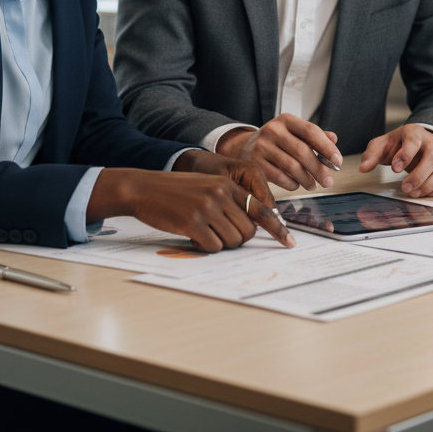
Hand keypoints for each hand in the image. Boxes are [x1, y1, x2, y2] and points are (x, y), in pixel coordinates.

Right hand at [174, 150, 293, 247]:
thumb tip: (250, 226)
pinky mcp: (193, 223)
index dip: (277, 228)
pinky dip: (206, 247)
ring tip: (204, 233)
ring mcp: (208, 208)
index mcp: (227, 184)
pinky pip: (214, 247)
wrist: (143, 188)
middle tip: (220, 234)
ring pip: (234, 241)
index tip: (289, 242)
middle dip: (238, 238)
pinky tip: (193, 236)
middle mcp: (221, 194)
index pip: (261, 208)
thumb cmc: (174, 191)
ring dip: (221, 243)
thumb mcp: (206, 186)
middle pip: (248, 230)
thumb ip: (229, 200)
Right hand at [215, 114, 341, 191]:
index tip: (338, 161)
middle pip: (302, 151)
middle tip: (328, 181)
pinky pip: (280, 177)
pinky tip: (296, 184)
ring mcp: (262, 146)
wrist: (244, 147)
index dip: (327, 147)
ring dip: (307, 179)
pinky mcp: (255, 163)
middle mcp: (273, 130)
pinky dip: (292, 184)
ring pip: (292, 166)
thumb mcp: (293, 132)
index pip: (311, 131)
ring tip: (313, 185)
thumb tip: (334, 140)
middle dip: (319, 169)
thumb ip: (314, 136)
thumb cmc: (277, 141)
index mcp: (286, 120)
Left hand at [359, 123, 432, 196]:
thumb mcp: (381, 145)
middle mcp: (431, 142)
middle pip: (432, 158)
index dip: (405, 155)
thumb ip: (371, 154)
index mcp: (414, 132)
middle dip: (418, 176)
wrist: (415, 144)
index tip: (395, 169)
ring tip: (412, 192)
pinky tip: (424, 192)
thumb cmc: (398, 145)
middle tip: (405, 188)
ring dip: (427, 185)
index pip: (413, 141)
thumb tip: (363, 168)